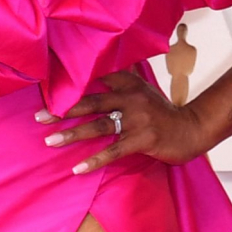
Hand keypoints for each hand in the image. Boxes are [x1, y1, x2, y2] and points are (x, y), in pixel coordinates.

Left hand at [37, 67, 207, 173]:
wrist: (191, 130)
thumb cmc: (162, 112)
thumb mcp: (143, 89)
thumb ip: (122, 77)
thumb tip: (102, 62)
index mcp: (129, 83)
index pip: (95, 78)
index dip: (71, 84)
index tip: (47, 89)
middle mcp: (131, 98)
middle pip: (91, 102)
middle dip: (63, 110)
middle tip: (40, 117)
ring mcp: (137, 120)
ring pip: (99, 126)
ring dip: (73, 134)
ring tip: (51, 141)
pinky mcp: (143, 140)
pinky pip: (114, 151)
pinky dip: (95, 160)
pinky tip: (78, 168)